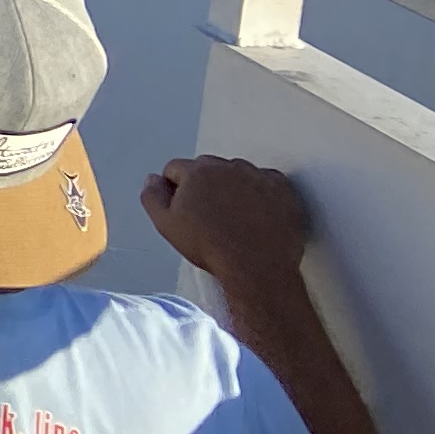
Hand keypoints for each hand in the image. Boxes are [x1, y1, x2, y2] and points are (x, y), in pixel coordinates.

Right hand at [143, 156, 308, 300]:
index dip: (175, 189)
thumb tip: (153, 179)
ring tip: (234, 217)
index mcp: (196, 172)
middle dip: (204, 185)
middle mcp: (228, 166)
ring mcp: (257, 175)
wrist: (256, 267)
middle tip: (208, 215)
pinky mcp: (281, 188)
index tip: (184, 209)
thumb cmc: (211, 247)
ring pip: (236, 173)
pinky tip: (255, 214)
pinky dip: (259, 192)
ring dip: (232, 187)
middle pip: (206, 167)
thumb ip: (152, 196)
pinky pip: (265, 181)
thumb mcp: (166, 225)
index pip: (175, 168)